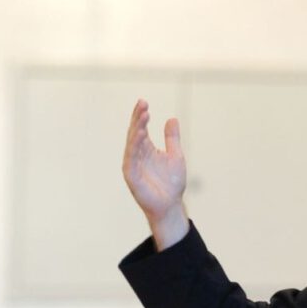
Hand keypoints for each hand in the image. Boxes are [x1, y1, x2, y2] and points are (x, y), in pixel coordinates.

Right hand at [122, 99, 189, 249]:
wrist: (171, 204)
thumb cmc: (172, 183)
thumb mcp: (176, 156)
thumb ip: (172, 139)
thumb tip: (172, 119)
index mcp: (146, 149)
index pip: (141, 128)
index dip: (141, 116)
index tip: (144, 102)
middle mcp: (137, 155)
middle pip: (134, 133)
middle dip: (138, 118)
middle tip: (143, 104)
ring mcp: (133, 165)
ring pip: (132, 143)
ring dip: (136, 129)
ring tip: (143, 116)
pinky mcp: (132, 176)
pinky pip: (131, 158)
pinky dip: (134, 146)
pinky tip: (139, 134)